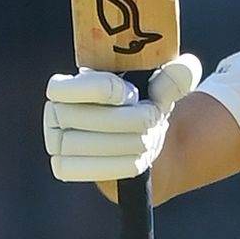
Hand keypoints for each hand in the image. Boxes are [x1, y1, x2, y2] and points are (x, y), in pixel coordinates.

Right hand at [44, 53, 200, 181]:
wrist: (138, 140)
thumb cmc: (143, 104)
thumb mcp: (161, 87)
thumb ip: (175, 75)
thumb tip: (185, 68)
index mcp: (68, 85)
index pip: (80, 86)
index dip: (112, 91)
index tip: (132, 94)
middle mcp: (54, 112)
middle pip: (97, 118)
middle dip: (136, 121)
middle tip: (153, 119)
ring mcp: (56, 142)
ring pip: (100, 146)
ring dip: (136, 143)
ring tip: (149, 137)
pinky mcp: (65, 167)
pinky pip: (96, 169)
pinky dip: (127, 163)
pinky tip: (140, 156)